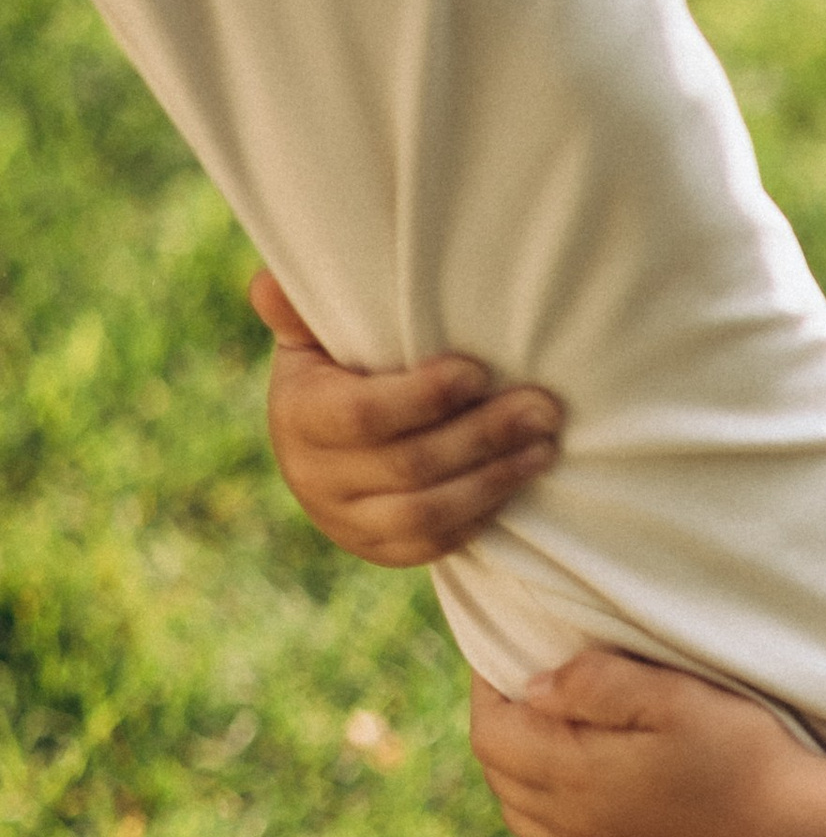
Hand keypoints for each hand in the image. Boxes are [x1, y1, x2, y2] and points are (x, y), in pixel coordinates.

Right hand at [252, 273, 564, 565]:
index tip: (479, 372)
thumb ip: (304, 310)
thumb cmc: (338, 370)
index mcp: (300, 415)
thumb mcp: (317, 335)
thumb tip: (270, 285)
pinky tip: (519, 480)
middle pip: (409, 465)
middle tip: (542, 409)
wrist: (328, 447)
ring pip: (427, 513)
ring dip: (494, 479)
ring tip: (544, 446)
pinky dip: (481, 514)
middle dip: (484, 436)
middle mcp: (315, 476)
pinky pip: (435, 543)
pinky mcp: (379, 550)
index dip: (425, 397)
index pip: (363, 415)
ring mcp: (346, 521)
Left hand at [472, 650, 823, 836]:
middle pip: (502, 776)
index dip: (488, 690)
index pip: (490, 731)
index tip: (506, 659)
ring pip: (523, 823)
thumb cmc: (744, 758)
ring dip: (526, 782)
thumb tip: (532, 687)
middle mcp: (567, 828)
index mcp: (571, 772)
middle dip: (508, 730)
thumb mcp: (676, 696)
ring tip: (561, 749)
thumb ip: (596, 683)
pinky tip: (582, 822)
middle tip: (539, 696)